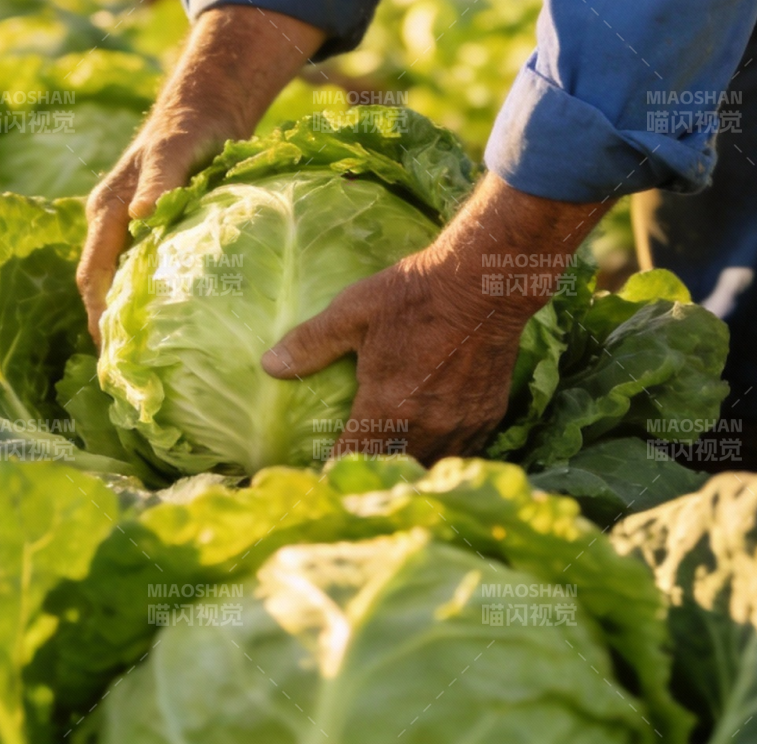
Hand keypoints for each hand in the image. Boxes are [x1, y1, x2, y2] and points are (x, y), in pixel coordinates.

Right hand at [77, 4, 322, 339]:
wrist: (209, 105)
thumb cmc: (190, 126)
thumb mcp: (177, 150)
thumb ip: (161, 182)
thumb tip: (139, 217)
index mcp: (107, 211)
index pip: (92, 278)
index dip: (96, 320)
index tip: (110, 362)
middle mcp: (113, 223)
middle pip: (99, 289)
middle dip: (107, 332)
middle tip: (127, 381)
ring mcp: (132, 228)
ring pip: (120, 284)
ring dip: (126, 321)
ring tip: (145, 368)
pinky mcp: (156, 230)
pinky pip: (144, 273)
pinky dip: (150, 302)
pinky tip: (175, 329)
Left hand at [263, 173, 609, 462]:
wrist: (483, 283)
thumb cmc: (414, 295)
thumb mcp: (353, 311)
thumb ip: (311, 343)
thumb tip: (269, 365)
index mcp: (386, 408)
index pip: (351, 459)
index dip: (331, 469)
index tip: (317, 474)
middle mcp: (424, 427)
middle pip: (391, 470)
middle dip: (371, 472)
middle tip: (353, 471)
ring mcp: (459, 425)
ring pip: (428, 465)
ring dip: (408, 466)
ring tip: (390, 464)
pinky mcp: (486, 415)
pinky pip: (461, 450)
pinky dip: (442, 451)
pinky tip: (432, 443)